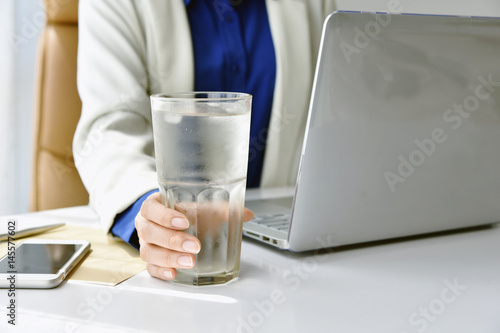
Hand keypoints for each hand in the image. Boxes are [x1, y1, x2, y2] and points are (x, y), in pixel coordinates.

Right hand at [135, 192, 253, 280]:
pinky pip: (150, 268)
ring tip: (190, 261)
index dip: (164, 215)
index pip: (151, 208)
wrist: (173, 222)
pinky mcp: (151, 260)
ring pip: (149, 252)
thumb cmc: (184, 212)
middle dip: (173, 240)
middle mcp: (147, 224)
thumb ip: (220, 208)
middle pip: (149, 232)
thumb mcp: (199, 206)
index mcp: (154, 206)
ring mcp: (147, 243)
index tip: (183, 221)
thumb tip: (246, 214)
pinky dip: (162, 271)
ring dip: (169, 257)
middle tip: (194, 245)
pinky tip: (174, 273)